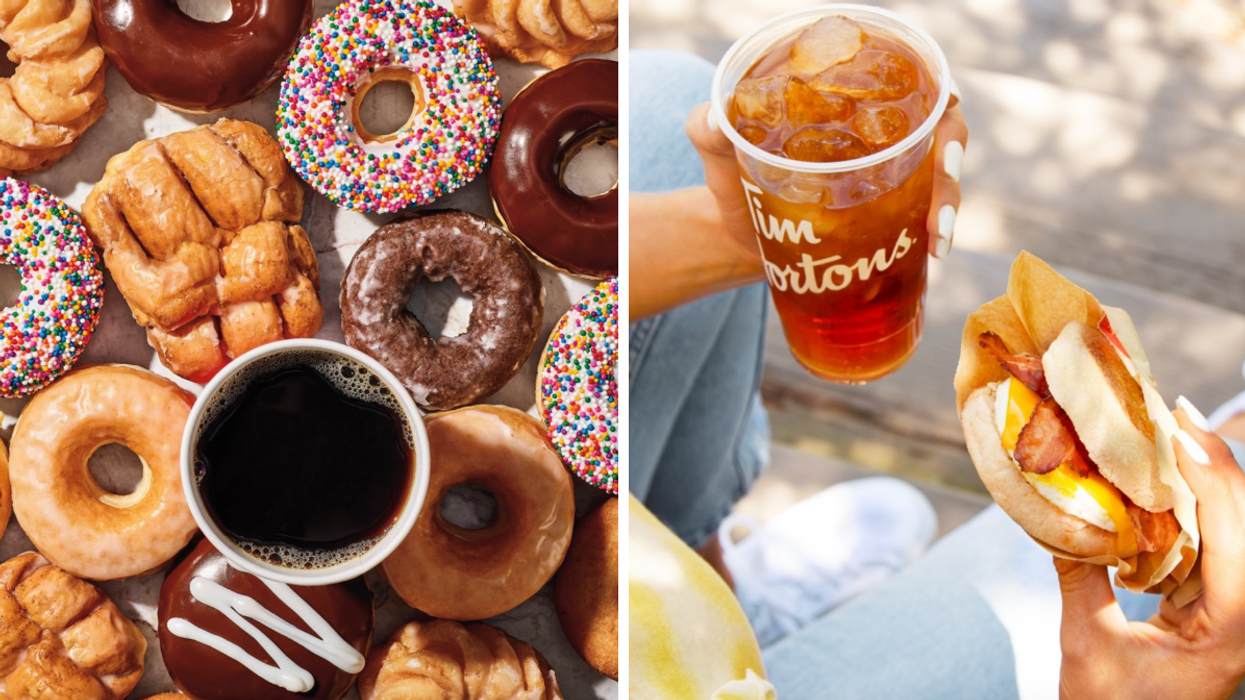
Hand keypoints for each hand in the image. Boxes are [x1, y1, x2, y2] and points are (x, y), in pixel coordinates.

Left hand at [683, 85, 968, 260]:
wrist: (734, 237)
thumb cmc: (732, 182)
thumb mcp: (719, 154)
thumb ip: (707, 130)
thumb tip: (713, 119)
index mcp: (848, 101)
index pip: (912, 85)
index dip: (940, 105)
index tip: (940, 142)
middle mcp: (878, 131)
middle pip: (939, 131)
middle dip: (949, 169)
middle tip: (938, 209)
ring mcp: (888, 174)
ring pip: (940, 177)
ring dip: (948, 206)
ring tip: (937, 240)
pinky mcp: (888, 214)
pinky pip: (926, 216)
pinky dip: (936, 233)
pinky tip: (934, 254)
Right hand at [1055, 402, 1244, 699]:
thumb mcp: (1086, 645)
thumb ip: (1078, 578)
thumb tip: (1056, 516)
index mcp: (1230, 627)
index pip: (1233, 532)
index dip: (1209, 472)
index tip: (1176, 425)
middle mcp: (1244, 616)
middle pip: (1243, 521)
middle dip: (1212, 463)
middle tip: (1172, 414)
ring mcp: (1234, 615)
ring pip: (1233, 531)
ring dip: (1203, 483)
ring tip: (1168, 437)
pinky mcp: (1216, 615)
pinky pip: (1212, 551)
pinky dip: (1190, 513)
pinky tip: (1160, 487)